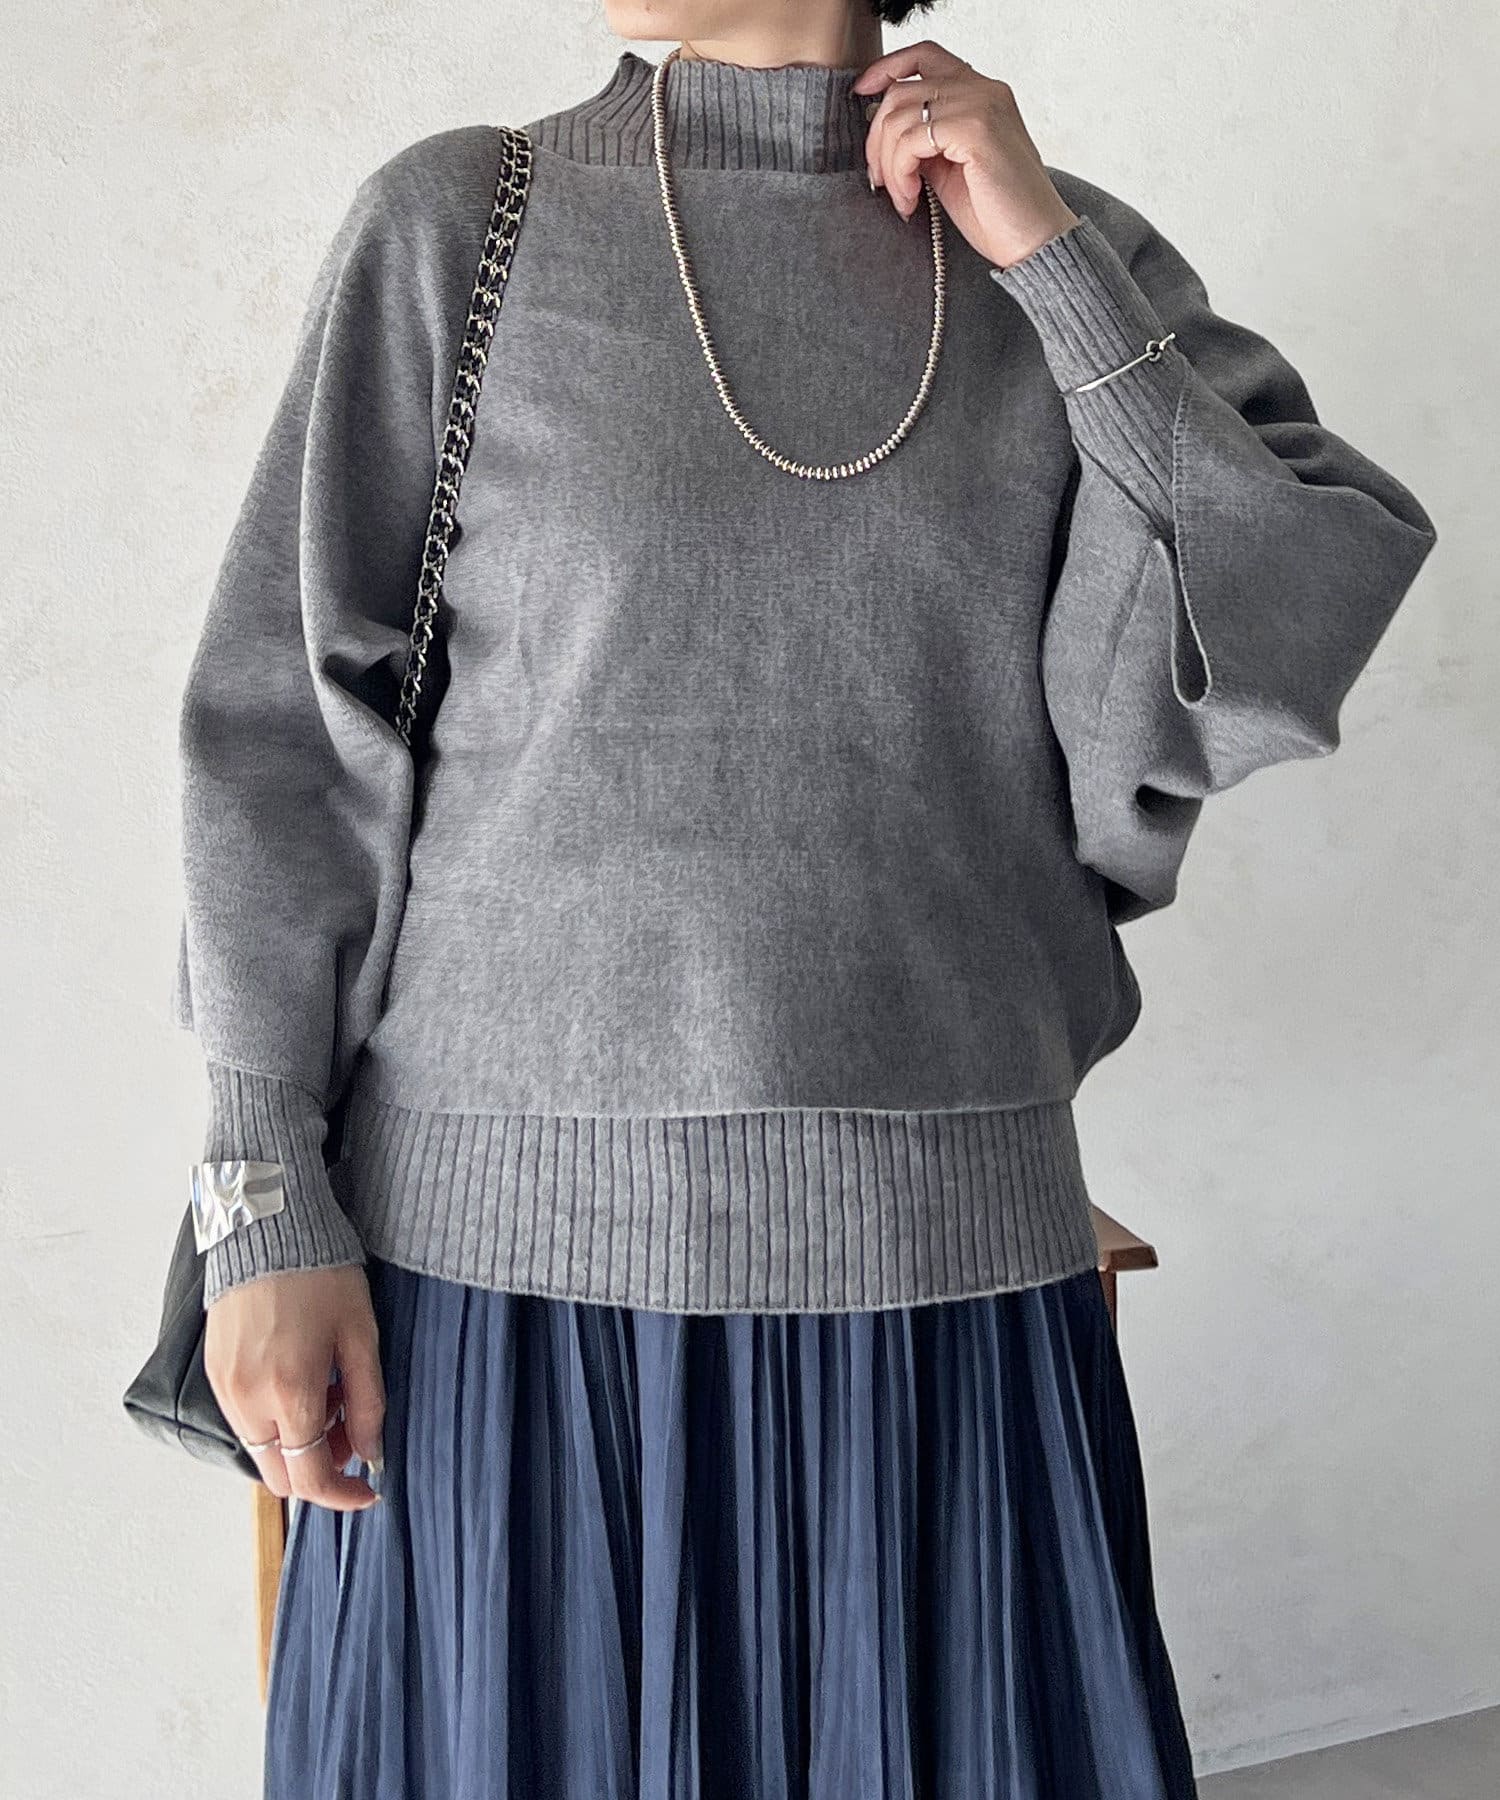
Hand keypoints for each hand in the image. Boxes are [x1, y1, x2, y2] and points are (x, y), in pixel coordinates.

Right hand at [205, 1263, 384, 1511]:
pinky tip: (299, 1379)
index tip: (368, 1490)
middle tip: (351, 1429)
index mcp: (290, 1394)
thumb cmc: (322, 1274)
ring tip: (328, 1392)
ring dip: (295, 1442)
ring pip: (259, 1449)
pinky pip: (242, 1420)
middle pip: (279, 1474)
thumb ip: (368, 1403)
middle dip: (319, 1467)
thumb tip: (371, 1453)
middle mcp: (248, 1400)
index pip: (310, 1478)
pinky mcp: (213, 1372)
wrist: (269, 1227)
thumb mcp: (361, 1336)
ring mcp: (224, 1388)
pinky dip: (272, 1420)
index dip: (342, 1495)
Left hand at [853, 40, 1080, 270]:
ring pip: (900, 117)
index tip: (860, 95)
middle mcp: (984, 89)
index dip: (886, 69)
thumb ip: (925, 141)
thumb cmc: (998, 213)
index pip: (925, 56)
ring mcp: (982, 105)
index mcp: (981, 92)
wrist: (1036, 241)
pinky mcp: (976, 129)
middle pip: (901, 91)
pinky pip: (912, 140)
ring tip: (903, 198)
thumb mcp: (949, 168)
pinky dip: (901, 173)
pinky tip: (912, 199)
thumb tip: (883, 132)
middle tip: (881, 181)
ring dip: (890, 165)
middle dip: (878, 140)